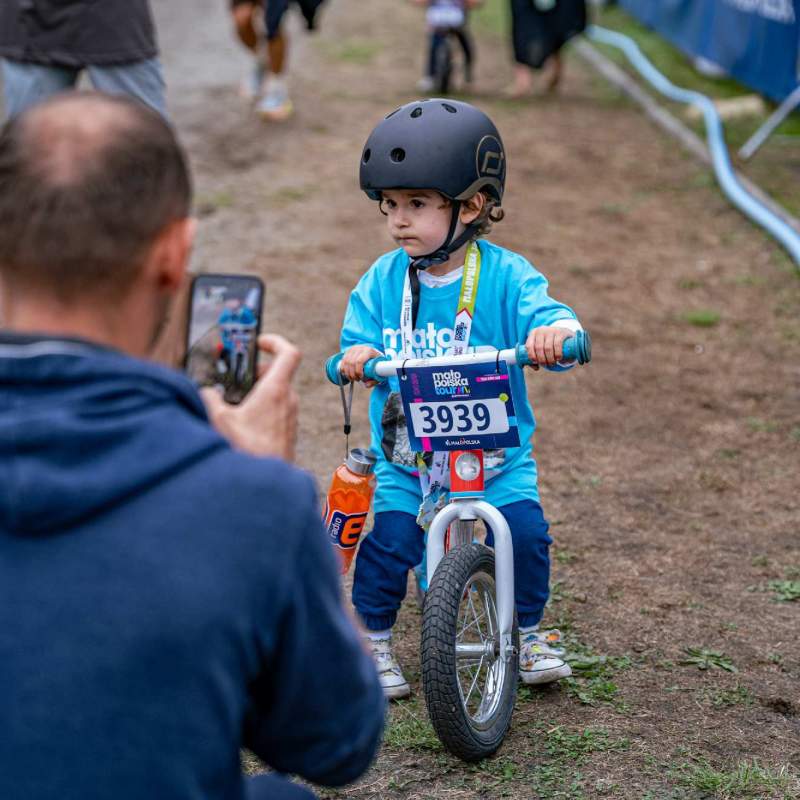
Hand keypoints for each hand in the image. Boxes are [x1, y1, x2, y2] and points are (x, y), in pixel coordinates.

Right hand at [201, 333, 300, 460]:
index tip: (259, 342)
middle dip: (258, 371)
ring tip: (236, 401)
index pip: (289, 353)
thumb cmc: (247, 452)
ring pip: (278, 393)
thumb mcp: (219, 420)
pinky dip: (262, 408)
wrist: (264, 485)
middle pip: (279, 373)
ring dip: (259, 391)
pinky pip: (278, 411)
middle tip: (239, 377)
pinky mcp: (288, 432)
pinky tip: (243, 421)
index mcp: (276, 390)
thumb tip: (206, 393)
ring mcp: (291, 417)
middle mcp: (289, 401)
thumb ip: (210, 399)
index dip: (275, 342)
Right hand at [340, 344, 381, 386]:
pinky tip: (347, 374)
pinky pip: (343, 361)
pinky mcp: (348, 351)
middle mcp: (360, 348)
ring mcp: (353, 349)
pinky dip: (343, 369)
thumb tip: (366, 385)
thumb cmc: (377, 364)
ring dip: (348, 373)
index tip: (361, 377)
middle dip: (352, 374)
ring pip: (346, 362)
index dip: (358, 371)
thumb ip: (374, 380)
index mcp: (369, 351)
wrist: (374, 354)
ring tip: (353, 378)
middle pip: (351, 362)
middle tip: (357, 379)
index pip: (360, 361)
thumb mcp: (379, 372)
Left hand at [524, 326, 573, 369]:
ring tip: (552, 363)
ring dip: (549, 358)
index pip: (529, 346)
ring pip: (547, 348)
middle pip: (538, 348)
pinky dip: (557, 353)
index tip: (536, 363)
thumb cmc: (549, 343)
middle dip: (542, 359)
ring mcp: (551, 330)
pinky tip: (558, 358)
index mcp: (533, 333)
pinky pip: (557, 344)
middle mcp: (541, 330)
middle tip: (546, 365)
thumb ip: (536, 357)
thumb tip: (535, 368)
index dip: (531, 356)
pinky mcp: (560, 332)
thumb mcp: (541, 347)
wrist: (564, 334)